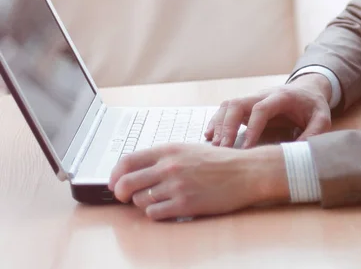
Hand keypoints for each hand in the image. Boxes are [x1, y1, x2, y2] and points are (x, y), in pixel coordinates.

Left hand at [108, 143, 288, 220]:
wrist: (244, 172)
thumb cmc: (219, 162)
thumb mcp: (189, 149)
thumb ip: (163, 158)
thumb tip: (137, 170)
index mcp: (169, 149)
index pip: (128, 160)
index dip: (115, 174)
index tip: (113, 182)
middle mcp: (169, 166)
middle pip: (126, 183)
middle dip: (121, 193)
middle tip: (124, 197)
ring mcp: (176, 186)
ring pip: (139, 200)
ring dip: (143, 203)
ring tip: (157, 199)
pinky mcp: (184, 204)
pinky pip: (155, 214)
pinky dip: (156, 213)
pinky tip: (167, 207)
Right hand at [204, 74, 331, 148]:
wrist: (307, 89)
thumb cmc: (313, 106)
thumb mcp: (322, 118)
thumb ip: (314, 133)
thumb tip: (298, 154)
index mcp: (281, 97)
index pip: (261, 108)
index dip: (252, 126)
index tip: (246, 147)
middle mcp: (262, 95)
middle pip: (238, 104)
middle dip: (227, 125)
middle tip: (222, 148)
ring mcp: (252, 99)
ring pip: (228, 106)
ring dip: (219, 125)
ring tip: (214, 147)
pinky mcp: (246, 106)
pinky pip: (226, 110)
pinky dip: (216, 122)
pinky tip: (209, 137)